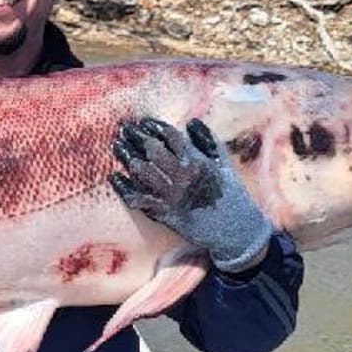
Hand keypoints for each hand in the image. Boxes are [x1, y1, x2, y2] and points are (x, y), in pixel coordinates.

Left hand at [109, 117, 271, 272]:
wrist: (236, 229)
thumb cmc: (231, 194)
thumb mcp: (224, 163)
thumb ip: (208, 141)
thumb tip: (191, 121)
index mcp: (197, 162)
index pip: (171, 138)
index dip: (155, 127)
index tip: (144, 122)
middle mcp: (182, 177)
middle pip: (153, 151)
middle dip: (137, 137)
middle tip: (125, 129)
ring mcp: (172, 196)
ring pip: (143, 172)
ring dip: (128, 157)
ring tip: (117, 146)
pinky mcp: (165, 214)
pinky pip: (140, 199)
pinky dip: (125, 188)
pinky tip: (114, 177)